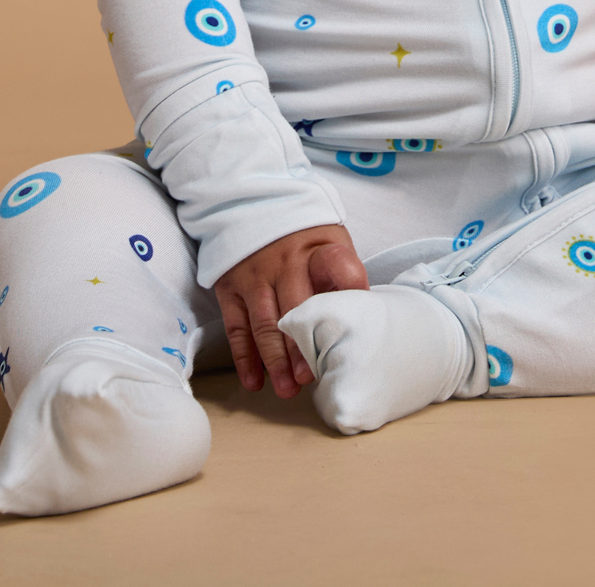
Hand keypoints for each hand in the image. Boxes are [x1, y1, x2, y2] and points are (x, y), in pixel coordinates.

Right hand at [213, 225, 367, 397]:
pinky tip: (254, 381)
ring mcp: (255, 273)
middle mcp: (286, 260)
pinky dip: (244, 357)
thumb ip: (343, 277)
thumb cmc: (305, 239)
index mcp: (320, 248)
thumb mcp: (331, 242)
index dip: (349, 291)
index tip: (355, 326)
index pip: (340, 266)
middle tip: (310, 378)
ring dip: (275, 361)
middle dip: (302, 347)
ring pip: (265, 323)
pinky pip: (236, 326)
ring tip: (287, 389)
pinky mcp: (231, 285)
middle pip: (296, 307)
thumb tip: (363, 323)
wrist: (256, 205)